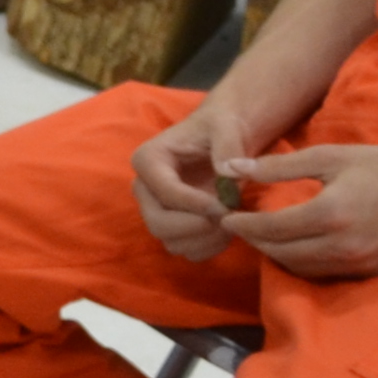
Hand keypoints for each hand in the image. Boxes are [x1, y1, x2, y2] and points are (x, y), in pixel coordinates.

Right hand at [131, 106, 242, 259]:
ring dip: (205, 239)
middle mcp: (145, 188)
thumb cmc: (222, 127)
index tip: (226, 206)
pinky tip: (228, 229)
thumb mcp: (227, 127)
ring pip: (172, 242)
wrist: (225, 138)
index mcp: (148, 160)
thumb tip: (227, 171)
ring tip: (232, 221)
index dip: (195, 204)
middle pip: (158, 223)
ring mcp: (157, 210)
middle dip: (196, 226)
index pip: (164, 192)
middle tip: (228, 217)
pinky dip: (209, 247)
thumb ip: (228, 145)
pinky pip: (187, 250)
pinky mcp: (173, 226)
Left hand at [217, 142, 377, 279]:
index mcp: (331, 214)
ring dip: (275, 254)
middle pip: (281, 253)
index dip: (242, 224)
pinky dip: (302, 262)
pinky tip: (293, 244)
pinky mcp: (370, 273)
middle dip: (254, 241)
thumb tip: (232, 168)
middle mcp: (343, 246)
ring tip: (261, 234)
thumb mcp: (329, 156)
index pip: (271, 229)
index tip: (224, 215)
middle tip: (238, 225)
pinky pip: (324, 274)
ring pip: (300, 268)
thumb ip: (279, 166)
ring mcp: (359, 263)